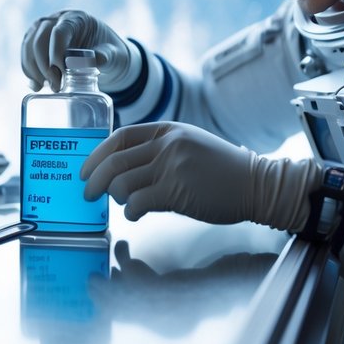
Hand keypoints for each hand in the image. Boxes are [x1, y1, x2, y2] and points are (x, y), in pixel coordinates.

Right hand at [21, 9, 136, 91]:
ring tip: (45, 87)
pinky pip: (26, 54)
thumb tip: (97, 59)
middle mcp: (57, 19)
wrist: (103, 53)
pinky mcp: (36, 40)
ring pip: (29, 46)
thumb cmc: (109, 51)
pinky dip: (28, 70)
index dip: (56, 52)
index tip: (61, 74)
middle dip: (44, 65)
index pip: (59, 32)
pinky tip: (36, 85)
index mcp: (76, 19)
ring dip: (33, 69)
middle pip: (39, 39)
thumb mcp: (114, 53)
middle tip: (56, 86)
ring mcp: (44, 29)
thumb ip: (106, 55)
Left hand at [81, 121, 322, 230]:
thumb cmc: (224, 171)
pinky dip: (130, 211)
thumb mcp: (190, 145)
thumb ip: (160, 150)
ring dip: (116, 197)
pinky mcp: (176, 191)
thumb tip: (123, 169)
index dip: (97, 155)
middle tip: (88, 194)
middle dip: (94, 180)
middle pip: (115, 161)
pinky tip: (136, 214)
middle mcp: (167, 144)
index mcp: (167, 130)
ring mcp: (171, 166)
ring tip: (124, 204)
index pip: (120, 137)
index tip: (85, 170)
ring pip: (122, 183)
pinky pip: (137, 202)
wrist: (257, 184)